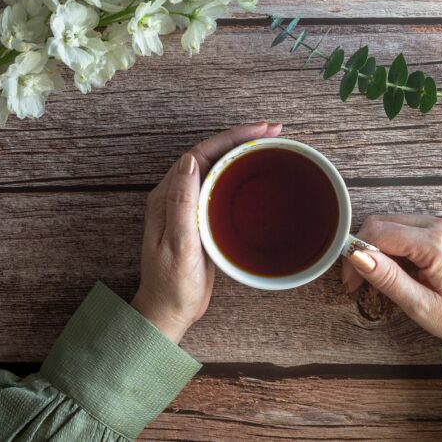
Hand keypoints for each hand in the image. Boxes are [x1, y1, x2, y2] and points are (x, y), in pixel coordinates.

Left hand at [131, 121, 283, 343]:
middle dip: (240, 138)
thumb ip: (182, 203)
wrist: (169, 311)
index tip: (259, 129)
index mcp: (167, 197)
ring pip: (216, 167)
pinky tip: (256, 174)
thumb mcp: (179, 245)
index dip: (231, 137)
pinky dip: (239, 173)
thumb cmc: (171, 284)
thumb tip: (191, 161)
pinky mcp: (200, 218)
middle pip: (210, 154)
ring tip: (270, 143)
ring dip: (241, 152)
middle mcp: (176, 196)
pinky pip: (220, 185)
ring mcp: (188, 206)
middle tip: (273, 130)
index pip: (200, 154)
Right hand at [341, 214, 441, 343]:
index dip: (356, 254)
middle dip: (365, 249)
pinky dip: (397, 247)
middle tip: (358, 283)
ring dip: (380, 249)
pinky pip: (413, 230)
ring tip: (379, 282)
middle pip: (384, 223)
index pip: (379, 232)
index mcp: (437, 243)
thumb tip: (357, 255)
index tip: (351, 282)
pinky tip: (398, 273)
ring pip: (396, 224)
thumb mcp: (420, 305)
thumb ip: (387, 277)